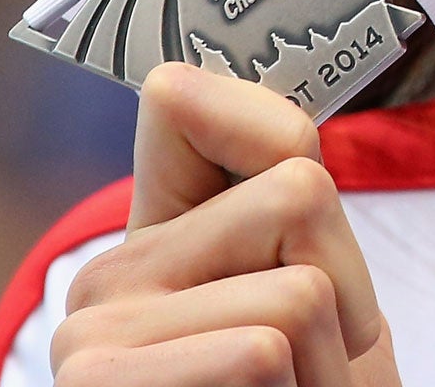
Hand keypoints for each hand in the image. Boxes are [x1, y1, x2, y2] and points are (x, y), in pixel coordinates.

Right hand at [50, 62, 399, 385]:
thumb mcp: (323, 282)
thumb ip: (280, 189)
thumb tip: (174, 78)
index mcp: (157, 234)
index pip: (186, 101)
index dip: (267, 127)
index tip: (298, 203)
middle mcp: (105, 275)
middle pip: (297, 191)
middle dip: (343, 284)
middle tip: (312, 361)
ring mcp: (91, 335)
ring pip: (293, 283)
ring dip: (330, 357)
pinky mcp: (100, 386)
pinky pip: (261, 345)